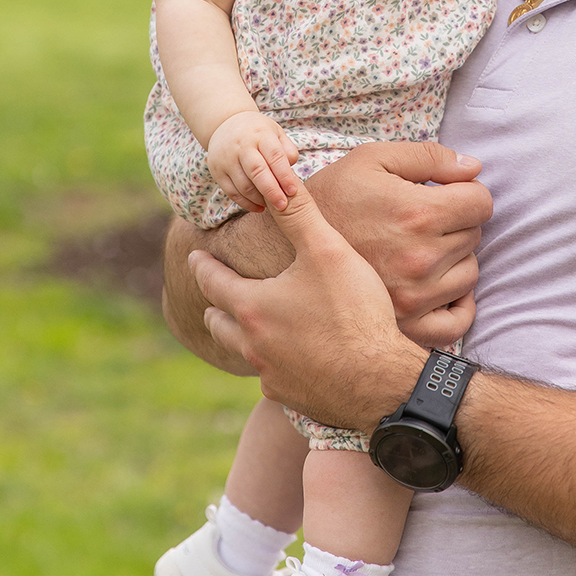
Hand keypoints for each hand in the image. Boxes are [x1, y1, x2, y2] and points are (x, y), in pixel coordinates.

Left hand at [190, 179, 426, 431]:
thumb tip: (278, 179)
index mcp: (252, 307)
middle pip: (219, 323)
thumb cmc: (353, 312)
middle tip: (213, 295)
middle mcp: (253, 345)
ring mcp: (271, 376)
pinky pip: (272, 375)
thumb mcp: (326, 251)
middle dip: (214, 305)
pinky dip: (272, 360)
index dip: (202, 265)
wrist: (381, 381)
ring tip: (247, 324)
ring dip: (240, 335)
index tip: (194, 257)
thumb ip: (298, 214)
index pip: (213, 282)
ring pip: (243, 351)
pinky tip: (289, 354)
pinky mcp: (292, 397)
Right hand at [207, 110, 301, 212]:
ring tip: (272, 205)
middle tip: (282, 205)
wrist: (225, 124)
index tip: (292, 191)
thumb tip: (291, 170)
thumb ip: (287, 150)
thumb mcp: (275, 132)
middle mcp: (242, 146)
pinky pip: (231, 192)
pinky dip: (246, 203)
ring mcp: (227, 159)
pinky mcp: (217, 171)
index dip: (284, 175)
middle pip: (257, 172)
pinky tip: (259, 207)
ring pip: (243, 185)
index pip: (275, 156)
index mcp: (260, 135)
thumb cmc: (257, 132)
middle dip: (271, 191)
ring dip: (259, 199)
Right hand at [308, 141, 491, 346]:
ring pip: (470, 274)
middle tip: (425, 220)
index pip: (482, 202)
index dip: (467, 192)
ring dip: (455, 259)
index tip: (448, 194)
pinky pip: (458, 320)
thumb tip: (474, 167)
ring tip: (422, 248)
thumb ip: (428, 156)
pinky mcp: (409, 325)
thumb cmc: (332, 197)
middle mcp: (421, 258)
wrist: (286, 249)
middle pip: (475, 235)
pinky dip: (457, 303)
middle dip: (457, 222)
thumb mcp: (372, 159)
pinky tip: (438, 285)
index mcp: (418, 214)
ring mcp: (416, 297)